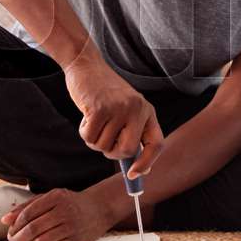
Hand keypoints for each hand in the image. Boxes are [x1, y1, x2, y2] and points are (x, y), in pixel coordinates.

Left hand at [4, 187, 115, 240]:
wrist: (99, 208)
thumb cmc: (70, 203)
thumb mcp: (50, 198)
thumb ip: (27, 207)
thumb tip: (6, 220)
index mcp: (56, 197)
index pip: (28, 213)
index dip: (16, 225)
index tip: (10, 232)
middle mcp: (65, 211)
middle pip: (33, 229)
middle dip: (18, 239)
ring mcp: (72, 227)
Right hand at [63, 53, 162, 175]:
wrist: (87, 65)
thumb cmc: (105, 92)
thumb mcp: (126, 109)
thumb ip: (133, 133)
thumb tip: (141, 169)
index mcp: (147, 111)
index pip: (156, 144)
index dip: (147, 163)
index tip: (135, 175)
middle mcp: (137, 109)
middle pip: (127, 151)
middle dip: (112, 152)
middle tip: (105, 140)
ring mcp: (118, 108)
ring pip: (104, 146)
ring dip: (95, 140)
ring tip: (94, 120)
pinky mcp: (99, 108)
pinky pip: (90, 138)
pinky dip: (85, 132)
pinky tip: (86, 116)